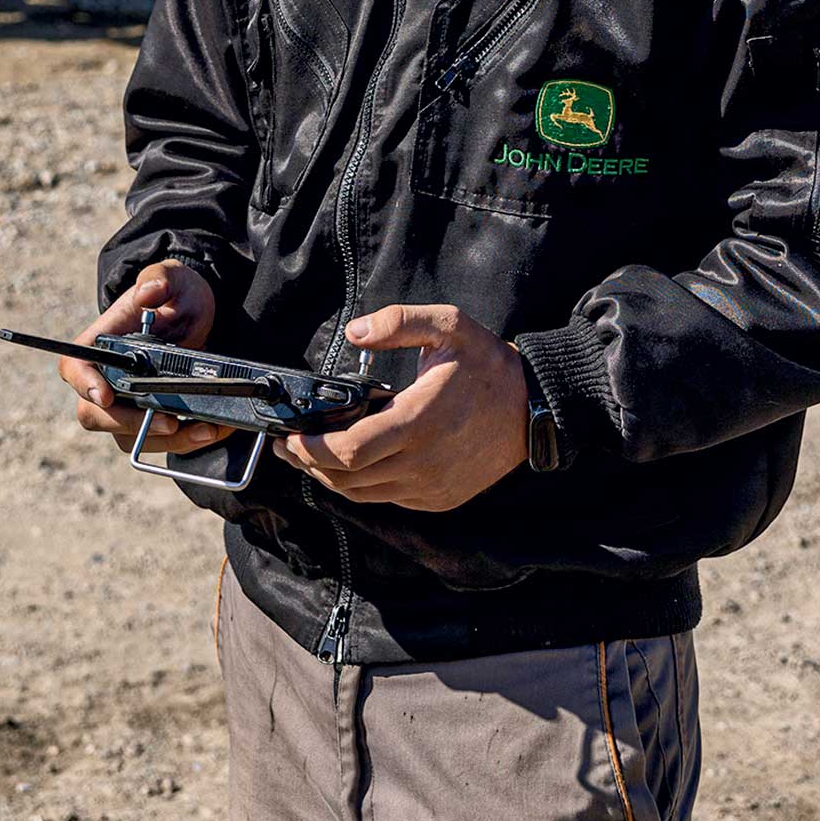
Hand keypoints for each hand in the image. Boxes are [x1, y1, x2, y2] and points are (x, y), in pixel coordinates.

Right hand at [59, 260, 226, 458]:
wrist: (194, 313)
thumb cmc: (175, 293)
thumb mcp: (173, 277)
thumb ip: (159, 278)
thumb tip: (147, 293)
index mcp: (101, 342)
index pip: (75, 367)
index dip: (84, 384)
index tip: (105, 395)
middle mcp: (105, 377)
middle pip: (96, 414)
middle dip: (131, 424)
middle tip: (170, 421)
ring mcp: (125, 402)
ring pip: (129, 437)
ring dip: (165, 439)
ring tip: (205, 429)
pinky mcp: (149, 417)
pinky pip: (157, 440)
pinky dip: (185, 440)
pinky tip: (213, 428)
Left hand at [274, 302, 528, 513]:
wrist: (532, 408)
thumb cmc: (487, 364)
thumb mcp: (448, 325)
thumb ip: (399, 321)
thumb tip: (355, 331)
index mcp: (418, 421)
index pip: (349, 451)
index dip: (311, 449)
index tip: (288, 437)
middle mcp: (422, 462)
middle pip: (347, 479)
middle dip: (309, 465)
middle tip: (287, 448)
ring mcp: (430, 487)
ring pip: (364, 495)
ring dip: (331, 478)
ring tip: (309, 457)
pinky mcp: (439, 499)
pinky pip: (388, 498)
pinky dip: (362, 486)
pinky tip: (352, 465)